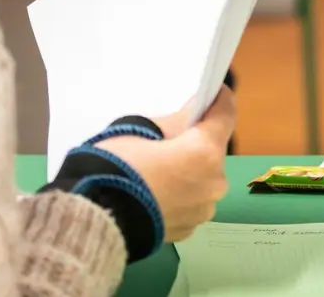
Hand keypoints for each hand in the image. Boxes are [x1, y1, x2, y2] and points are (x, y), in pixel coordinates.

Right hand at [98, 87, 236, 241]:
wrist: (97, 217)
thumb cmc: (118, 166)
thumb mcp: (142, 130)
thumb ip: (175, 122)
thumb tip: (190, 119)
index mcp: (205, 152)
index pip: (225, 115)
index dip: (218, 100)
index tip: (211, 93)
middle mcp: (214, 183)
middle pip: (213, 150)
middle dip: (197, 141)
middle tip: (171, 138)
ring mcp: (203, 210)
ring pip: (203, 179)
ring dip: (190, 171)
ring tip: (159, 170)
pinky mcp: (189, 229)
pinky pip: (190, 201)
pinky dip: (179, 194)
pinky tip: (156, 192)